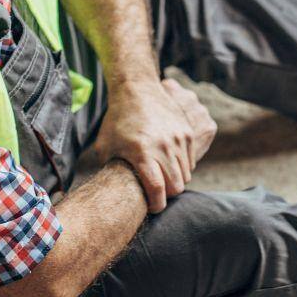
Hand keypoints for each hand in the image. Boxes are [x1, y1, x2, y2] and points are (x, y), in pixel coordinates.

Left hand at [92, 77, 216, 213]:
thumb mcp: (106, 147)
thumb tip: (111, 193)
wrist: (136, 89)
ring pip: (185, 175)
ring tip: (161, 178)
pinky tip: (168, 164)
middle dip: (167, 196)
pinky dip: (182, 167)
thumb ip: (111, 171)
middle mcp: (163, 147)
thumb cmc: (117, 120)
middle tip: (156, 194)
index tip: (151, 208)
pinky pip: (190, 161)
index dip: (156, 205)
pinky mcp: (186, 132)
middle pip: (176, 186)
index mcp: (142, 153)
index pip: (157, 191)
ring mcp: (178, 139)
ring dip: (175, 181)